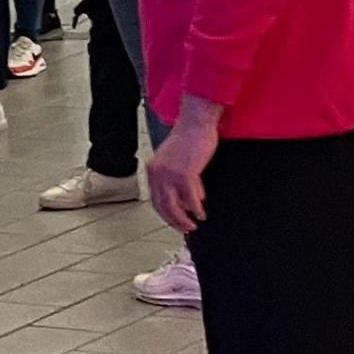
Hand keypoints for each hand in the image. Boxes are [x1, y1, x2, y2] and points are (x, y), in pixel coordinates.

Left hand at [147, 111, 221, 235]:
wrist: (195, 124)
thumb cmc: (189, 140)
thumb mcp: (175, 161)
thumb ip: (176, 179)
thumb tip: (186, 199)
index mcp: (152, 170)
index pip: (155, 199)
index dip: (165, 213)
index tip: (173, 222)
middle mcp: (157, 174)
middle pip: (163, 206)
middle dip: (174, 221)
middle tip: (185, 229)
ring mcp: (170, 174)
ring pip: (174, 206)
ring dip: (184, 219)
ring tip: (193, 225)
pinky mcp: (185, 173)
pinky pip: (190, 198)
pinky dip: (196, 209)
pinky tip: (201, 214)